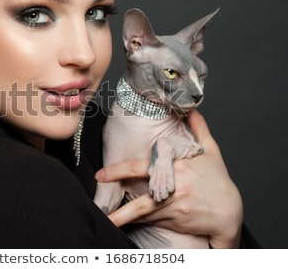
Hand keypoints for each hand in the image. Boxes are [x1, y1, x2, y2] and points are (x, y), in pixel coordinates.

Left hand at [95, 110, 242, 247]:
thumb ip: (199, 129)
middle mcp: (175, 190)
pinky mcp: (176, 222)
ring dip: (125, 219)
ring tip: (108, 221)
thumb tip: (191, 108)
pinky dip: (141, 221)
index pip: (142, 169)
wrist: (231, 214)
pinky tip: (129, 222)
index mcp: (178, 169)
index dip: (119, 171)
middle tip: (100, 213)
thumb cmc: (220, 182)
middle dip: (120, 211)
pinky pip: (153, 221)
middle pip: (142, 203)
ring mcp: (175, 209)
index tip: (100, 175)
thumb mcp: (211, 152)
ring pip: (145, 215)